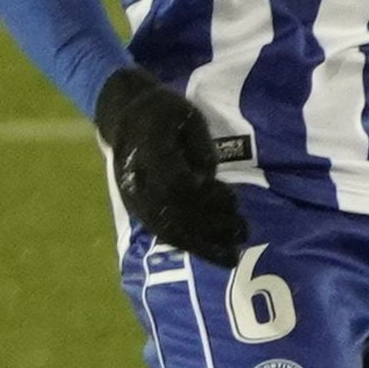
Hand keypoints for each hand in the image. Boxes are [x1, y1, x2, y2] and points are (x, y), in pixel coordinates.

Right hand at [93, 68, 244, 263]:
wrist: (125, 119)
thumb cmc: (162, 112)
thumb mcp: (187, 115)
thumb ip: (200, 144)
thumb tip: (209, 176)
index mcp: (149, 152)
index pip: (177, 183)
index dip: (206, 196)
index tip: (233, 198)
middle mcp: (138, 181)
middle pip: (174, 213)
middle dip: (212, 226)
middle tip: (244, 231)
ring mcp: (136, 200)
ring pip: (169, 231)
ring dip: (203, 246)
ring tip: (232, 255)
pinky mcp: (139, 211)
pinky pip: (164, 234)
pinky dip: (190, 246)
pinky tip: (213, 253)